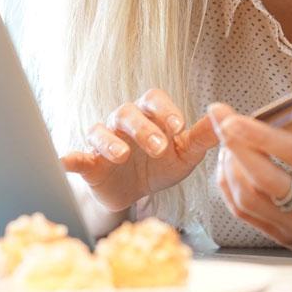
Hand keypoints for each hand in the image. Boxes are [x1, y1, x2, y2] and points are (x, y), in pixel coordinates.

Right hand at [60, 88, 217, 212]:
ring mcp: (104, 142)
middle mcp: (124, 123)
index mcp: (150, 115)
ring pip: (100, 131)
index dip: (165, 109)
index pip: (154, 98)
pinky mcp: (88, 164)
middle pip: (127, 113)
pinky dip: (69, 158)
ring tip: (123, 155)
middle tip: (159, 147)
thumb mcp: (185, 155)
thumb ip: (202, 138)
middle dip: (143, 128)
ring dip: (110, 141)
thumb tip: (225, 119)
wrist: (136, 193)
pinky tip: (66, 161)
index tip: (178, 125)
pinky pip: (75, 157)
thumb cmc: (161, 166)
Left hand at [208, 49, 291, 278]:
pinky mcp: (284, 237)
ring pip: (248, 198)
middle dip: (234, 145)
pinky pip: (245, 214)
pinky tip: (230, 164)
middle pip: (262, 179)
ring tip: (226, 139)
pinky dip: (229, 188)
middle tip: (219, 118)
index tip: (234, 117)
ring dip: (230, 165)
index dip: (261, 136)